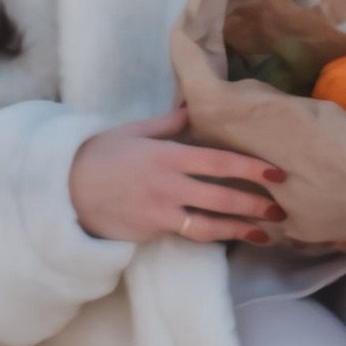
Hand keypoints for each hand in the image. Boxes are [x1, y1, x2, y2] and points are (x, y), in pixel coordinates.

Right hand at [70, 109, 288, 246]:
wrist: (64, 191)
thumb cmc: (100, 155)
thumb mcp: (133, 131)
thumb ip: (168, 123)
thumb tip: (194, 107)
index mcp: (167, 156)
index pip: (218, 163)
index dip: (250, 169)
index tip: (276, 174)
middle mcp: (167, 187)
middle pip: (220, 198)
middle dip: (254, 206)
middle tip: (281, 211)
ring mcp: (160, 213)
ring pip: (208, 227)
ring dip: (240, 231)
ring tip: (266, 234)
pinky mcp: (151, 233)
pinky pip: (188, 235)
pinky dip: (212, 237)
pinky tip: (232, 238)